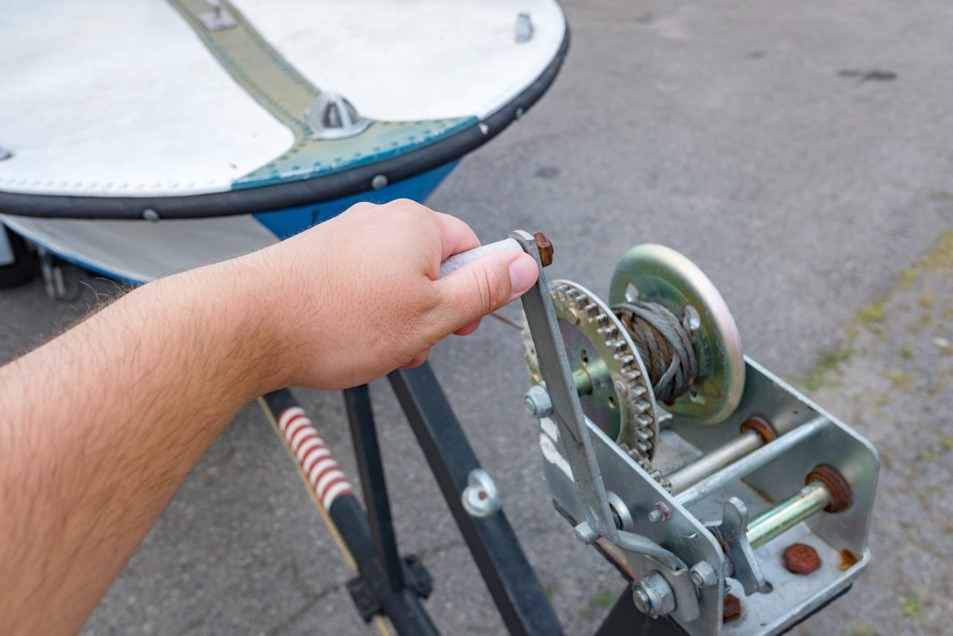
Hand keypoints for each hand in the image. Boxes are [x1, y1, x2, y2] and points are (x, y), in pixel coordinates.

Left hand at [244, 199, 538, 389]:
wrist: (249, 325)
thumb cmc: (332, 320)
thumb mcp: (431, 315)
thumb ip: (484, 289)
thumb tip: (523, 266)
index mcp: (416, 225)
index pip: (473, 249)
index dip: (475, 292)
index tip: (463, 322)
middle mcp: (381, 221)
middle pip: (433, 266)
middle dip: (431, 311)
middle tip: (416, 342)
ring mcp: (347, 238)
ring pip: (396, 281)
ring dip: (398, 318)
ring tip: (377, 347)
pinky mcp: (321, 257)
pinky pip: (363, 284)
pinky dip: (365, 312)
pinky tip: (349, 338)